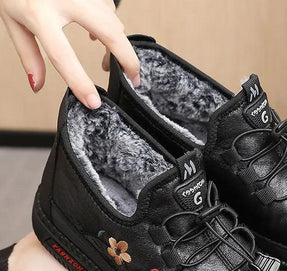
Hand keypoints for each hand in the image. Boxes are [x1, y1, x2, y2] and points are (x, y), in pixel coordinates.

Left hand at [0, 0, 139, 108]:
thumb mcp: (12, 21)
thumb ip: (28, 55)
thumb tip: (37, 85)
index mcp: (40, 13)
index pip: (64, 56)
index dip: (81, 82)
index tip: (94, 102)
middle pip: (110, 35)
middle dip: (127, 60)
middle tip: (133, 80)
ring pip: (115, 23)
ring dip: (119, 46)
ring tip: (107, 61)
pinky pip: (110, 10)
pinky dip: (111, 26)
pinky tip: (98, 34)